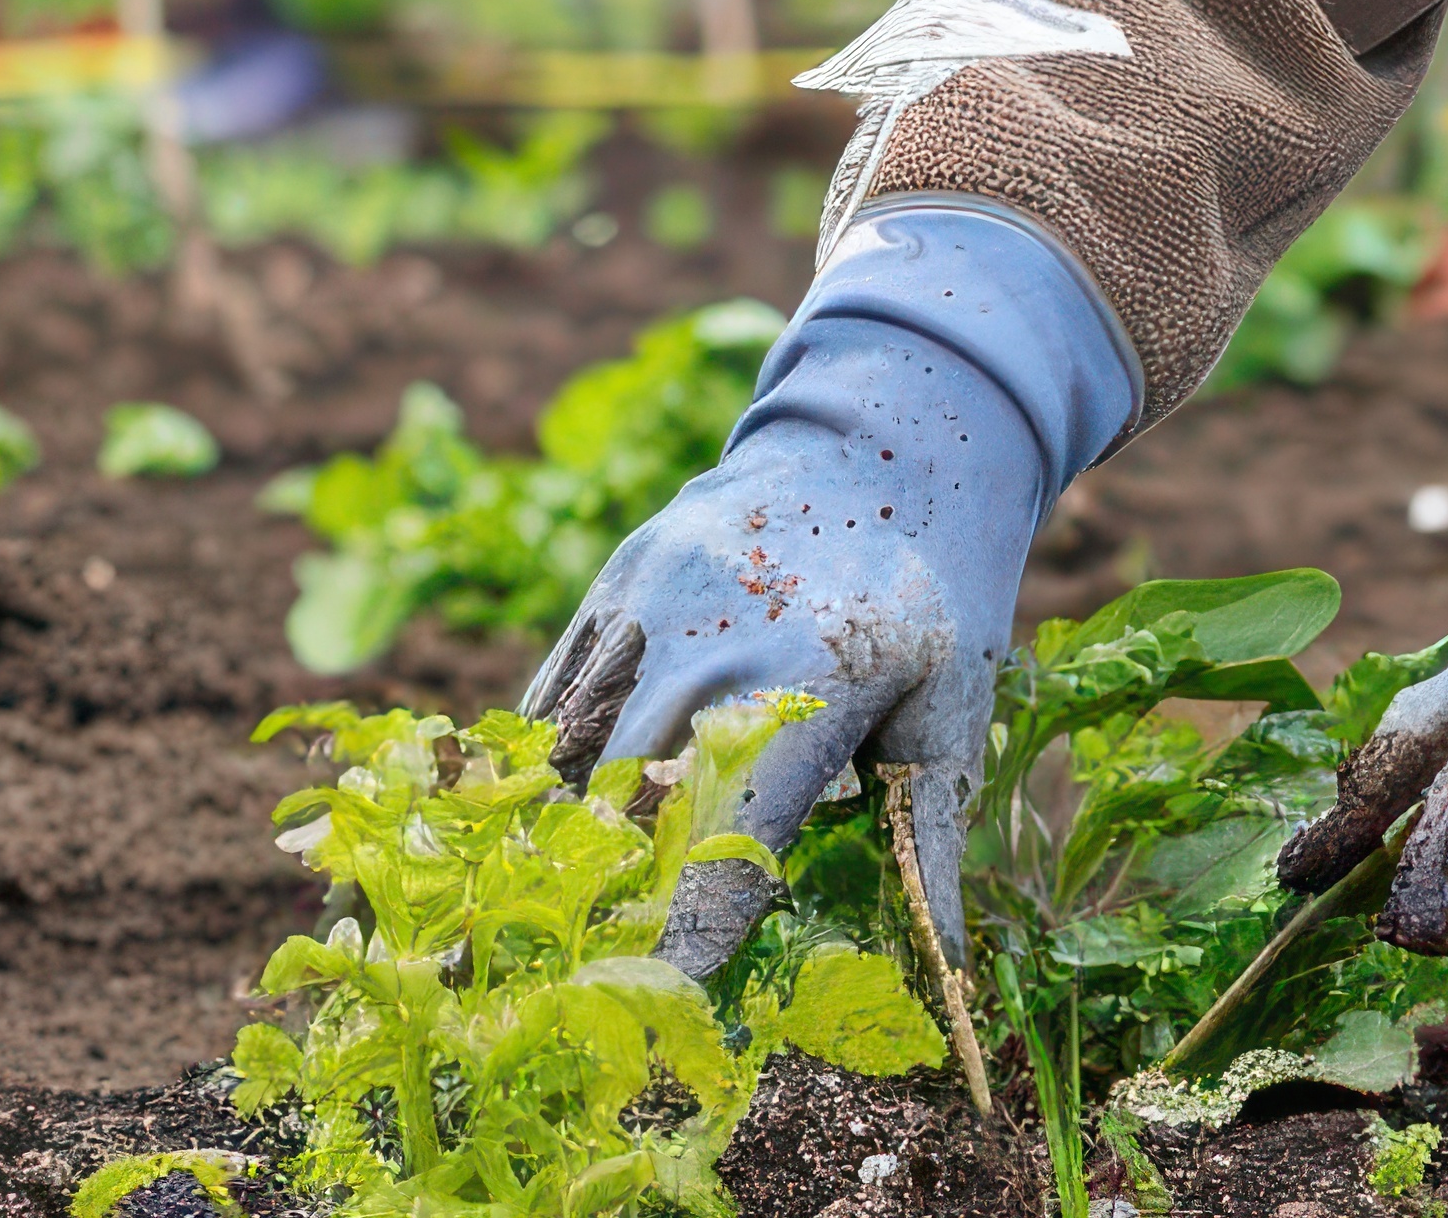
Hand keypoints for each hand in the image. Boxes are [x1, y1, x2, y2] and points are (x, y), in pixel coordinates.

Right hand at [528, 203, 1133, 972]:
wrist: (884, 432)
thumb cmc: (932, 590)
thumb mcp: (953, 706)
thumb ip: (934, 840)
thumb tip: (951, 975)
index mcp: (811, 677)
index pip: (726, 835)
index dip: (683, 933)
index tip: (651, 1014)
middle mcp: (714, 639)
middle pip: (625, 802)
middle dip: (593, 908)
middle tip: (558, 1002)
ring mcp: (649, 604)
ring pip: (568, 749)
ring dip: (534, 845)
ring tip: (495, 941)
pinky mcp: (615, 586)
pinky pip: (554, 697)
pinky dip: (527, 774)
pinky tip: (499, 842)